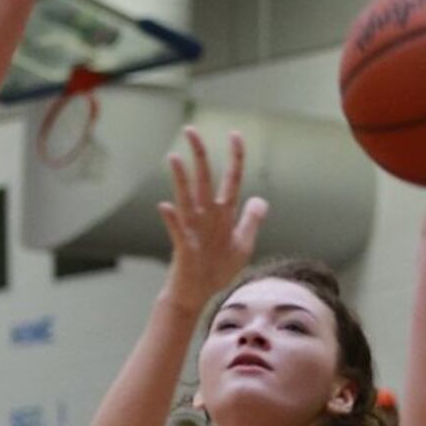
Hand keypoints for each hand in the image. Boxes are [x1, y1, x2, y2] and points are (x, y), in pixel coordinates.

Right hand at [158, 128, 269, 312]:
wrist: (199, 295)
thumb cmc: (218, 271)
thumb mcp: (243, 245)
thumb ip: (251, 221)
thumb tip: (260, 199)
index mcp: (224, 214)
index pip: (231, 179)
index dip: (235, 157)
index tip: (235, 134)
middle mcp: (207, 216)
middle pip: (204, 179)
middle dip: (199, 154)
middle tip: (190, 130)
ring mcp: (194, 229)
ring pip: (187, 197)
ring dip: (180, 178)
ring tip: (174, 158)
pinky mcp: (184, 247)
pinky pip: (177, 229)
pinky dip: (172, 219)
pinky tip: (164, 207)